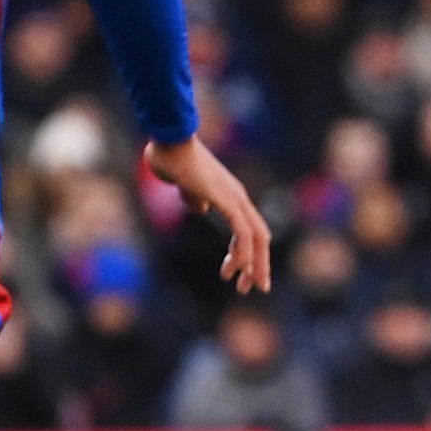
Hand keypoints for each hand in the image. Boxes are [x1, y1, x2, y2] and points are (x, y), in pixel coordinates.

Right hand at [143, 137, 272, 292]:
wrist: (169, 142)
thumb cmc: (171, 159)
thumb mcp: (184, 185)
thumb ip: (194, 197)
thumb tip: (201, 208)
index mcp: (230, 195)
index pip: (250, 229)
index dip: (251, 253)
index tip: (243, 275)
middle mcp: (238, 197)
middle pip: (261, 236)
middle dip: (260, 265)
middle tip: (256, 288)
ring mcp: (235, 198)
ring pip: (257, 238)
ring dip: (252, 265)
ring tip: (241, 285)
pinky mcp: (227, 200)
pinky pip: (243, 233)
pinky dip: (243, 254)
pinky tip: (235, 269)